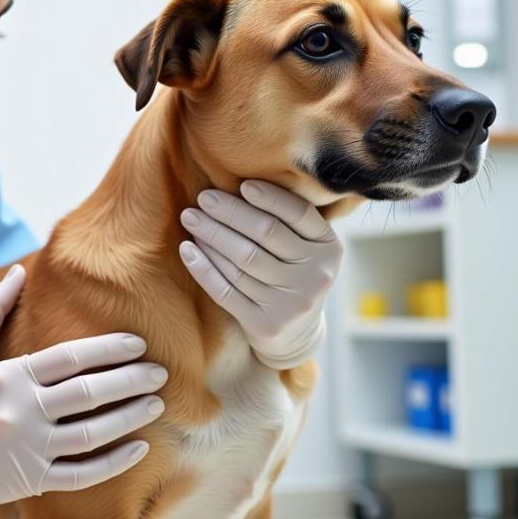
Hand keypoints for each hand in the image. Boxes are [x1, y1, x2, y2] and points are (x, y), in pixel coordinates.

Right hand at [0, 263, 167, 518]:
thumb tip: (19, 269)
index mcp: (7, 376)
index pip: (71, 357)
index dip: (110, 348)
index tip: (139, 343)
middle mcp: (21, 412)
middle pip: (89, 393)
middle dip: (131, 380)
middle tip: (161, 372)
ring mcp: (27, 450)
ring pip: (92, 434)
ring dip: (130, 418)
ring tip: (157, 405)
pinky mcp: (29, 481)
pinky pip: (81, 475)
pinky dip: (113, 463)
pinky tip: (139, 449)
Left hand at [177, 180, 342, 368]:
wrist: (295, 333)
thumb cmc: (292, 274)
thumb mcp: (305, 248)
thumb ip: (286, 221)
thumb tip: (241, 185)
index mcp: (329, 249)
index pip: (298, 214)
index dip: (270, 198)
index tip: (242, 185)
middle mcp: (315, 276)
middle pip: (265, 235)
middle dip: (230, 212)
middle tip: (203, 198)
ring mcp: (291, 303)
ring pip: (242, 261)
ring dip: (212, 236)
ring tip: (191, 219)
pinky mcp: (265, 325)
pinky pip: (226, 291)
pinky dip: (204, 268)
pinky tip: (188, 250)